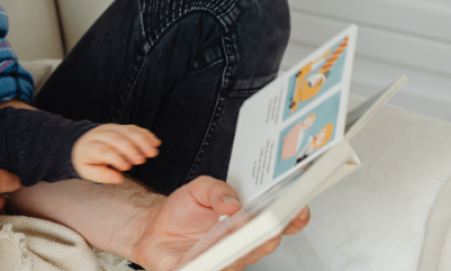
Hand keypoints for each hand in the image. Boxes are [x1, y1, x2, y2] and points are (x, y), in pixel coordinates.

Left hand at [72, 124, 160, 183]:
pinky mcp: (120, 126)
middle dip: (130, 149)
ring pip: (127, 131)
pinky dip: (145, 134)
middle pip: (116, 139)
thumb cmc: (87, 161)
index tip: (127, 167)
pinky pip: (133, 128)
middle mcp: (99, 135)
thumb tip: (119, 179)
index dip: (115, 158)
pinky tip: (155, 142)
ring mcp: (110, 128)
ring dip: (142, 141)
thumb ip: (102, 175)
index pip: (103, 151)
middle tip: (142, 161)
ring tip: (153, 152)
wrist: (83, 143)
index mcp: (90, 147)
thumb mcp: (88, 171)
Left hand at [130, 176, 309, 270]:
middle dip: (268, 232)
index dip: (292, 217)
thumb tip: (232, 202)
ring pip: (240, 259)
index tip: (296, 208)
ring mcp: (223, 262)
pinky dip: (211, 265)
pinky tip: (207, 258)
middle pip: (264, 244)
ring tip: (235, 232)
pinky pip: (210, 270)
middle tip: (265, 220)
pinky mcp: (199, 270)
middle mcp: (239, 246)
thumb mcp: (199, 188)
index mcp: (246, 224)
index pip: (277, 223)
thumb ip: (217, 189)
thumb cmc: (182, 211)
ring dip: (241, 248)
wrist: (154, 227)